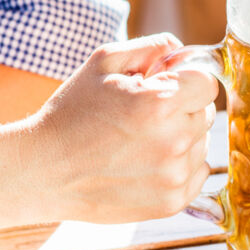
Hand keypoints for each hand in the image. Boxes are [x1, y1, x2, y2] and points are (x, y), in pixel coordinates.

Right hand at [30, 33, 218, 223]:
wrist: (42, 171)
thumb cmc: (71, 113)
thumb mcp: (103, 63)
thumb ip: (150, 47)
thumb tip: (182, 48)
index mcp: (160, 103)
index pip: (207, 84)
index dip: (186, 82)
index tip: (165, 89)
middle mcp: (173, 141)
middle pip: (205, 114)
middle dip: (181, 110)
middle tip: (143, 117)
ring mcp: (174, 176)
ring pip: (202, 144)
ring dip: (181, 139)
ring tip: (138, 143)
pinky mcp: (172, 203)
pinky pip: (198, 174)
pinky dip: (180, 167)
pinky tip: (146, 163)